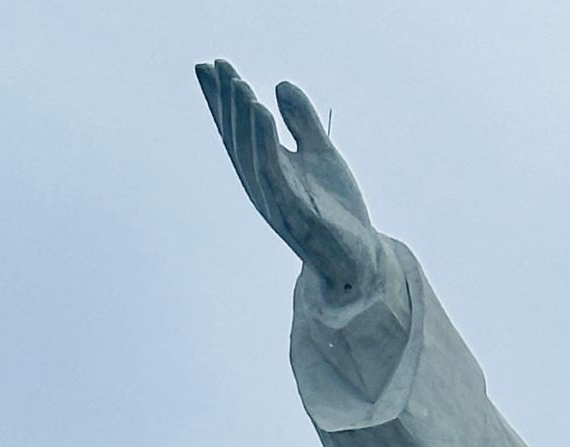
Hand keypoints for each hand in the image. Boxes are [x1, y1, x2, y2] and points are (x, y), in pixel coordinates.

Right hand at [195, 59, 383, 299]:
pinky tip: (262, 113)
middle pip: (238, 138)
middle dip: (226, 102)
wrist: (361, 259)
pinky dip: (265, 141)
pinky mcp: (295, 212)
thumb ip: (302, 122)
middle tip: (217, 65)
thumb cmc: (338, 212)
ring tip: (240, 84)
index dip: (221, 100)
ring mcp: (276, 200)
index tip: (208, 64)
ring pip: (252, 153)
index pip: (239, 131)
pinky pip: (274, 171)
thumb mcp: (322, 156)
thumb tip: (280, 85)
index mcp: (266, 172)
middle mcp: (263, 186)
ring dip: (244, 118)